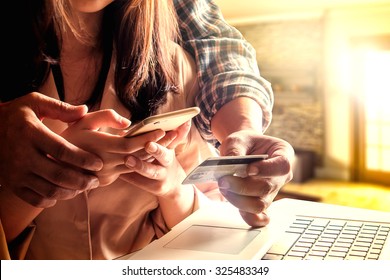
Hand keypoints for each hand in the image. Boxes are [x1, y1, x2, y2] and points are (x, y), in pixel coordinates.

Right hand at [0, 92, 103, 207]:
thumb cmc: (15, 115)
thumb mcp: (34, 103)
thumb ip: (60, 107)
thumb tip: (84, 110)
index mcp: (30, 133)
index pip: (62, 151)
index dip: (83, 159)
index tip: (98, 163)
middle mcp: (22, 155)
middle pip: (58, 175)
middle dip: (82, 181)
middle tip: (95, 180)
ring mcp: (16, 172)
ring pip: (49, 190)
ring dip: (71, 192)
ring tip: (84, 187)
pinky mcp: (12, 184)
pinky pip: (35, 199)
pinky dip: (53, 200)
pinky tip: (64, 193)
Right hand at [61, 110, 166, 186]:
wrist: (54, 166)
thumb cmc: (69, 139)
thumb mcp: (83, 122)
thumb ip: (106, 118)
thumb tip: (128, 123)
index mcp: (101, 148)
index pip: (130, 145)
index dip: (148, 138)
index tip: (162, 129)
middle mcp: (107, 163)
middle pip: (140, 155)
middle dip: (159, 144)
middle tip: (176, 134)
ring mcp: (109, 174)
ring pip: (138, 163)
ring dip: (155, 153)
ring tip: (171, 141)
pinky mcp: (109, 180)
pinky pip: (130, 169)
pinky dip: (144, 160)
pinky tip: (155, 151)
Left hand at [120, 121, 190, 195]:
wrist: (173, 185)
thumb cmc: (166, 160)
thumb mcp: (172, 148)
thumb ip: (179, 134)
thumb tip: (186, 121)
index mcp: (170, 153)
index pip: (168, 145)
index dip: (164, 141)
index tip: (155, 138)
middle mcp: (167, 166)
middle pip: (162, 158)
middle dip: (155, 152)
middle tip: (146, 145)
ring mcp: (160, 178)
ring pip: (150, 172)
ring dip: (139, 165)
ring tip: (127, 159)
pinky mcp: (152, 188)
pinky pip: (138, 180)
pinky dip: (128, 175)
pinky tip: (118, 171)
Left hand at [217, 130, 294, 226]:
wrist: (244, 149)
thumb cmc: (245, 143)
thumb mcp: (238, 139)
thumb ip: (234, 149)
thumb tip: (229, 163)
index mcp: (283, 154)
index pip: (282, 165)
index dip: (266, 169)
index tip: (248, 169)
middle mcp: (281, 176)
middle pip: (267, 188)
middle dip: (243, 186)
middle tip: (224, 179)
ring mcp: (272, 192)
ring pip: (260, 204)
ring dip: (238, 199)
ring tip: (223, 187)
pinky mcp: (260, 202)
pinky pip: (257, 216)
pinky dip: (247, 216)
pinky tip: (236, 206)